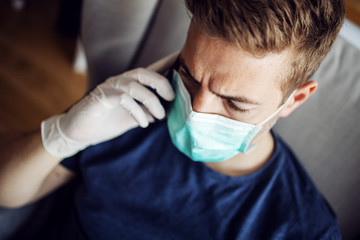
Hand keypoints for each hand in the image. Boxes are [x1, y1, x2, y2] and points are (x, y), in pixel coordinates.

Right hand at [41, 68, 174, 157]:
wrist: (78, 133)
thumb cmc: (105, 123)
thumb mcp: (131, 118)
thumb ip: (146, 113)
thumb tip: (162, 113)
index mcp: (128, 84)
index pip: (149, 71)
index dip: (165, 63)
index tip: (181, 60)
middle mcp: (119, 82)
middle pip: (144, 73)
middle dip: (161, 83)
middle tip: (172, 99)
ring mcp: (108, 88)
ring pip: (134, 85)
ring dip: (151, 101)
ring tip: (159, 117)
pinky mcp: (100, 98)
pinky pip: (122, 99)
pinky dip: (137, 111)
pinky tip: (143, 123)